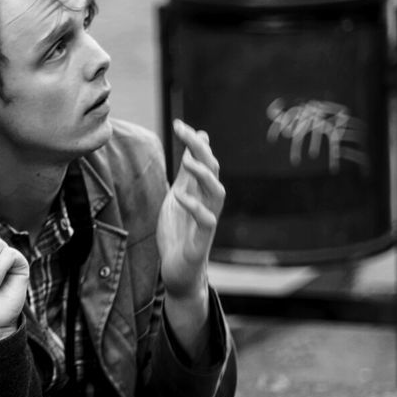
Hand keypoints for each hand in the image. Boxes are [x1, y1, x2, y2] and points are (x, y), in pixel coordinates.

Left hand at [157, 120, 224, 303]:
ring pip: (217, 193)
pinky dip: (194, 207)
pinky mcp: (201, 241)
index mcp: (202, 192)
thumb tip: (193, 144)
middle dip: (201, 150)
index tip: (179, 124)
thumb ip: (186, 174)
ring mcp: (208, 222)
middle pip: (214, 171)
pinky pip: (206, 221)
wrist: (179, 272)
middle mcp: (209, 204)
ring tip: (187, 160)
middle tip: (185, 132)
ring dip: (204, 175)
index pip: (205, 160)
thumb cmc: (180, 234)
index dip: (194, 142)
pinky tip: (180, 197)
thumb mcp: (178, 196)